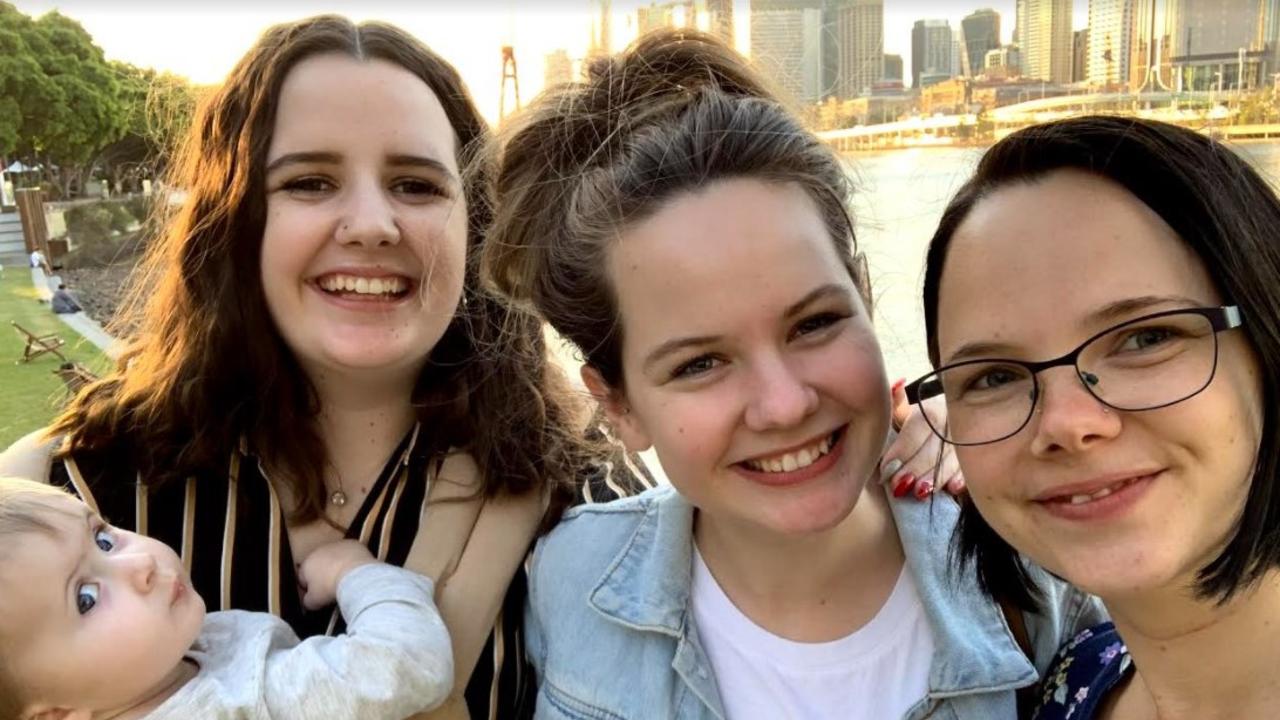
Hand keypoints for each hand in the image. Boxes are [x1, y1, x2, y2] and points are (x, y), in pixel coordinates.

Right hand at [297, 539, 377, 609]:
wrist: (356, 576)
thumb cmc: (332, 587)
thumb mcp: (314, 602)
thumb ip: (307, 601)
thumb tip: (309, 600)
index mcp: (306, 564)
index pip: (302, 577)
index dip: (309, 588)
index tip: (317, 595)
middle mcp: (319, 551)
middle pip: (318, 565)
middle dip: (323, 575)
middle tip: (332, 588)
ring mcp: (336, 545)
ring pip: (334, 558)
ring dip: (337, 566)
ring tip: (344, 580)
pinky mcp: (352, 544)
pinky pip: (349, 553)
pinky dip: (351, 561)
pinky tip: (355, 572)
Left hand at [881, 378, 963, 500]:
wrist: (951, 432)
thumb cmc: (919, 427)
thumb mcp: (905, 415)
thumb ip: (897, 405)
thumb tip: (896, 384)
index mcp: (935, 408)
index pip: (920, 426)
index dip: (903, 448)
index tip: (886, 468)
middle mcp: (956, 421)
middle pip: (938, 443)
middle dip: (917, 466)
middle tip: (899, 485)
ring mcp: (971, 439)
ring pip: (955, 457)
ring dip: (937, 476)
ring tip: (920, 492)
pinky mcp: (981, 459)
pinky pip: (974, 469)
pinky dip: (962, 479)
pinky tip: (951, 489)